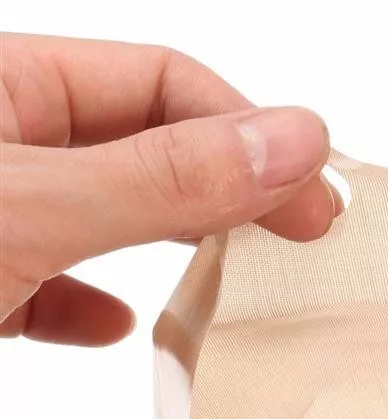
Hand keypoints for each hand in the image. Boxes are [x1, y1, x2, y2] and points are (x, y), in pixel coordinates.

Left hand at [0, 33, 339, 344]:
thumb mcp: (28, 212)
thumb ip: (158, 180)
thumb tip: (291, 143)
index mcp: (1, 84)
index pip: (160, 81)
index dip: (247, 133)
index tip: (312, 198)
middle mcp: (0, 143)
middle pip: (143, 149)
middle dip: (224, 190)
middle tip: (298, 235)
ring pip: (104, 217)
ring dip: (169, 246)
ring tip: (229, 277)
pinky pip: (52, 282)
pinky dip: (93, 303)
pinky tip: (115, 323)